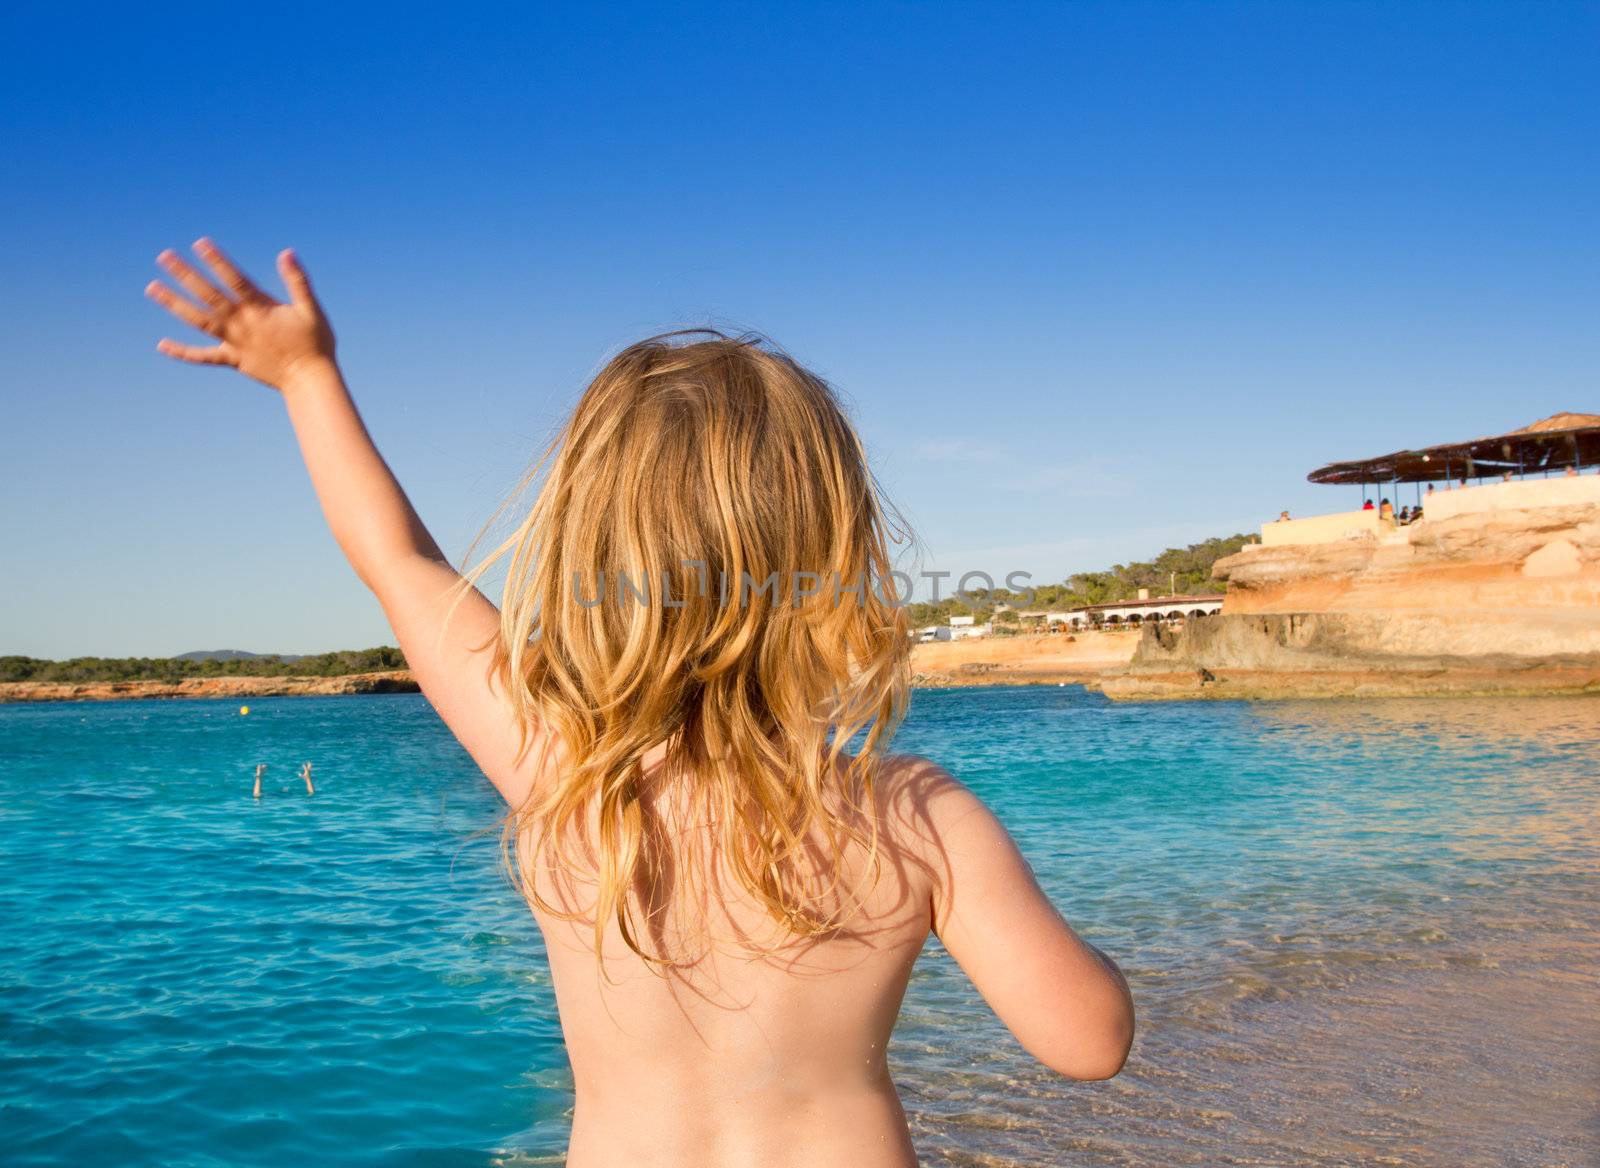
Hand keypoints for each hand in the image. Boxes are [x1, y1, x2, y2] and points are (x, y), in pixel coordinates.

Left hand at [146, 238, 335, 390]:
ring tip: (153, 288)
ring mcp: (235, 343)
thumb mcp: (311, 309)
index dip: (218, 261)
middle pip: (209, 296)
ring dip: (175, 304)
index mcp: (261, 309)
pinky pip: (204, 357)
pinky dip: (183, 352)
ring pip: (199, 321)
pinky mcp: (233, 360)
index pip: (235, 280)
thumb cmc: (316, 344)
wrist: (310, 381)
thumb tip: (286, 253)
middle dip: (186, 275)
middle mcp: (242, 324)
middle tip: (164, 256)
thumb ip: (298, 281)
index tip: (200, 244)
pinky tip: (162, 344)